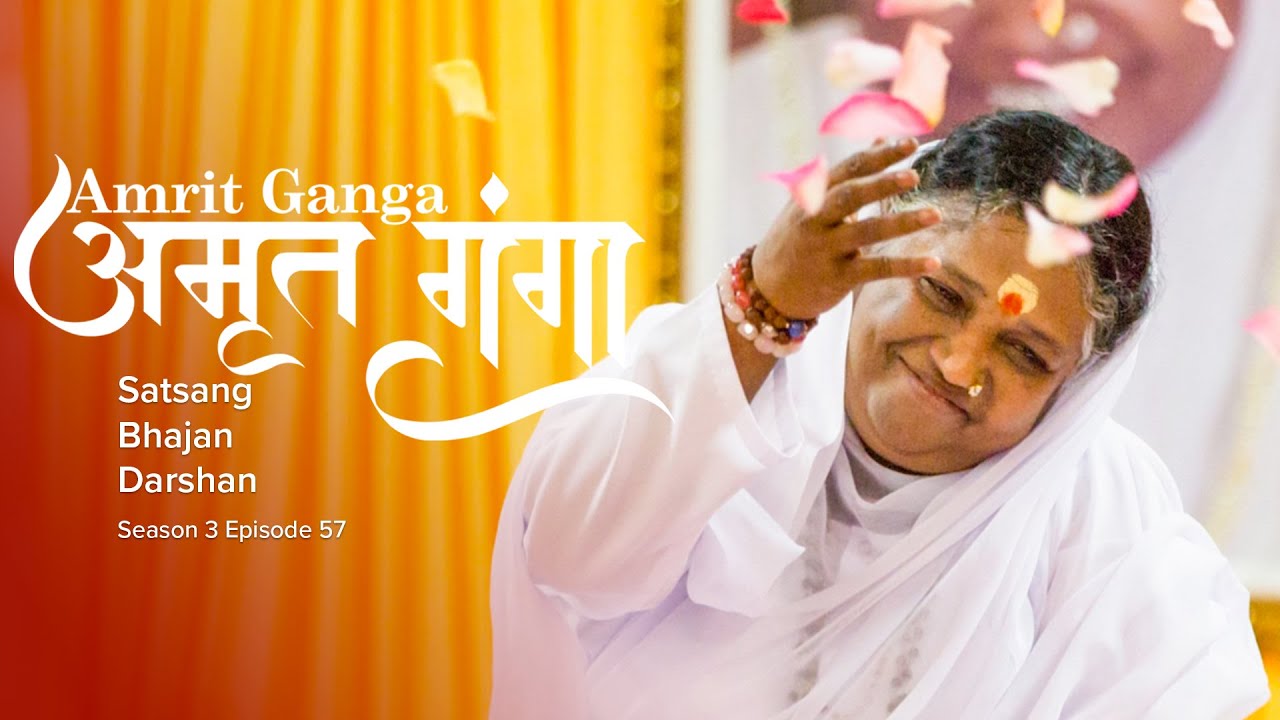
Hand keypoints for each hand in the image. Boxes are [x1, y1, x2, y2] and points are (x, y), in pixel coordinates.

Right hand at [751, 138, 943, 319]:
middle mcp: (816, 219)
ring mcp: (825, 248)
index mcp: (815, 195)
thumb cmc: (798, 238)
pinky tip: (933, 263)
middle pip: (851, 195)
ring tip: (935, 214)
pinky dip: (904, 266)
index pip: (850, 169)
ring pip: (866, 231)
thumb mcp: (815, 202)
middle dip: (882, 184)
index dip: (880, 155)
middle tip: (915, 175)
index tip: (911, 143)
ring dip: (902, 222)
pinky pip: (875, 269)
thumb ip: (851, 174)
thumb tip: (881, 138)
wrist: (766, 289)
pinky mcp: (836, 278)